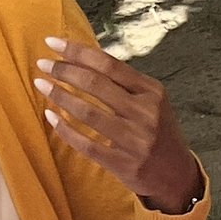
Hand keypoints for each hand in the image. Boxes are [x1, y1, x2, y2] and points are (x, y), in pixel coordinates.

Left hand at [36, 35, 202, 214]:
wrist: (178, 177)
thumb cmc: (158, 133)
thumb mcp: (152, 102)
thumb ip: (125, 83)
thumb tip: (83, 58)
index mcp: (152, 92)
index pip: (108, 64)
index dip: (77, 51)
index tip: (52, 42)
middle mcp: (145, 114)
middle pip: (95, 83)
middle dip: (63, 70)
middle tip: (43, 64)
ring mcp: (135, 141)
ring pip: (87, 112)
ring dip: (59, 96)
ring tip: (41, 85)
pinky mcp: (124, 164)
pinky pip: (86, 145)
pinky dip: (64, 129)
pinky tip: (51, 117)